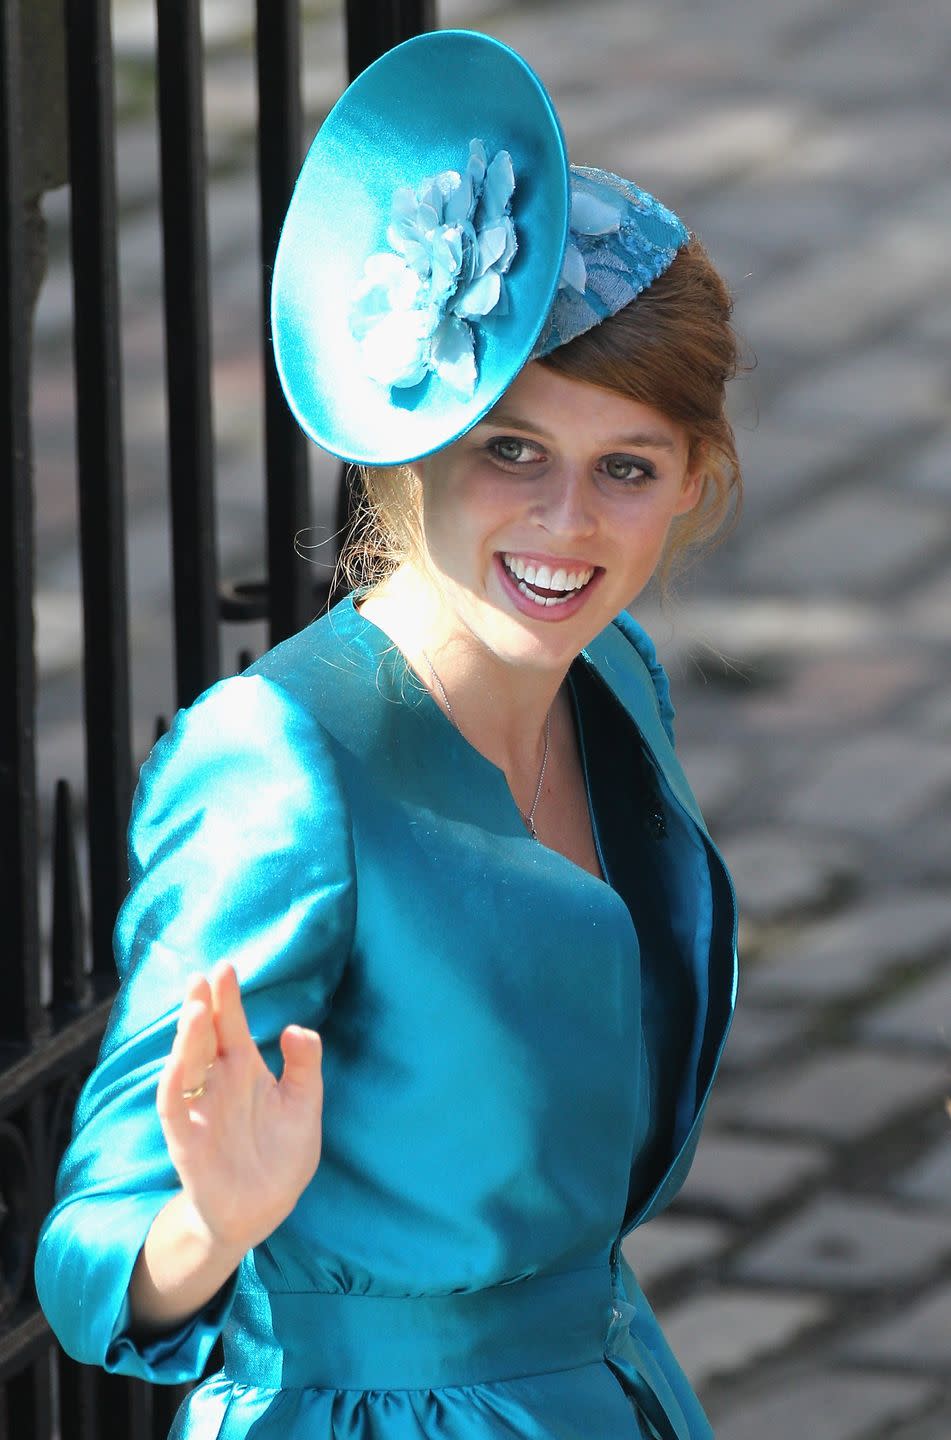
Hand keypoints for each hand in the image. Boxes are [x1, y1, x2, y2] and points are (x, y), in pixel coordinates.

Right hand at [156, 961, 323, 1253]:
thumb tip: (298, 1028)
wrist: (263, 1211)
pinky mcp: (187, 1141)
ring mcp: (200, 1109)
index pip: (232, 1026)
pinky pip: (173, 1109)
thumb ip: (304, 1065)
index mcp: (245, 1069)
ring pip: (186, 1065)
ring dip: (188, 1039)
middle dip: (201, 1006)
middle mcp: (218, 1082)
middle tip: (202, 977)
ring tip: (196, 1009)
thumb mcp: (304, 1105)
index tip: (225, 967)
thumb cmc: (281, 1155)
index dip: (228, 998)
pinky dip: (172, 1085)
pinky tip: (177, 1063)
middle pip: (204, 1037)